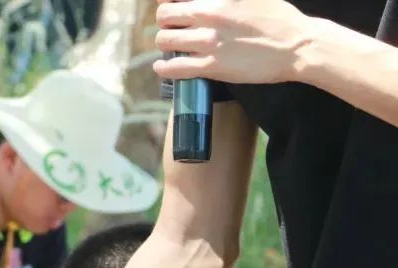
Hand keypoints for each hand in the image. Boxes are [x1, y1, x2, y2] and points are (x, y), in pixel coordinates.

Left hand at [152, 0, 313, 84]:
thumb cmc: (278, 18)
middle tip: (173, 28)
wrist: (297, 45)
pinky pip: (173, 68)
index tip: (172, 7)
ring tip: (171, 47)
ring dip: (165, 43)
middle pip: (165, 16)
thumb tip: (204, 1)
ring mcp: (209, 42)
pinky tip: (163, 66)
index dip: (169, 2)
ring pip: (165, 40)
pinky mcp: (211, 66)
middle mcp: (209, 15)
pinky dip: (163, 68)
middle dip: (166, 22)